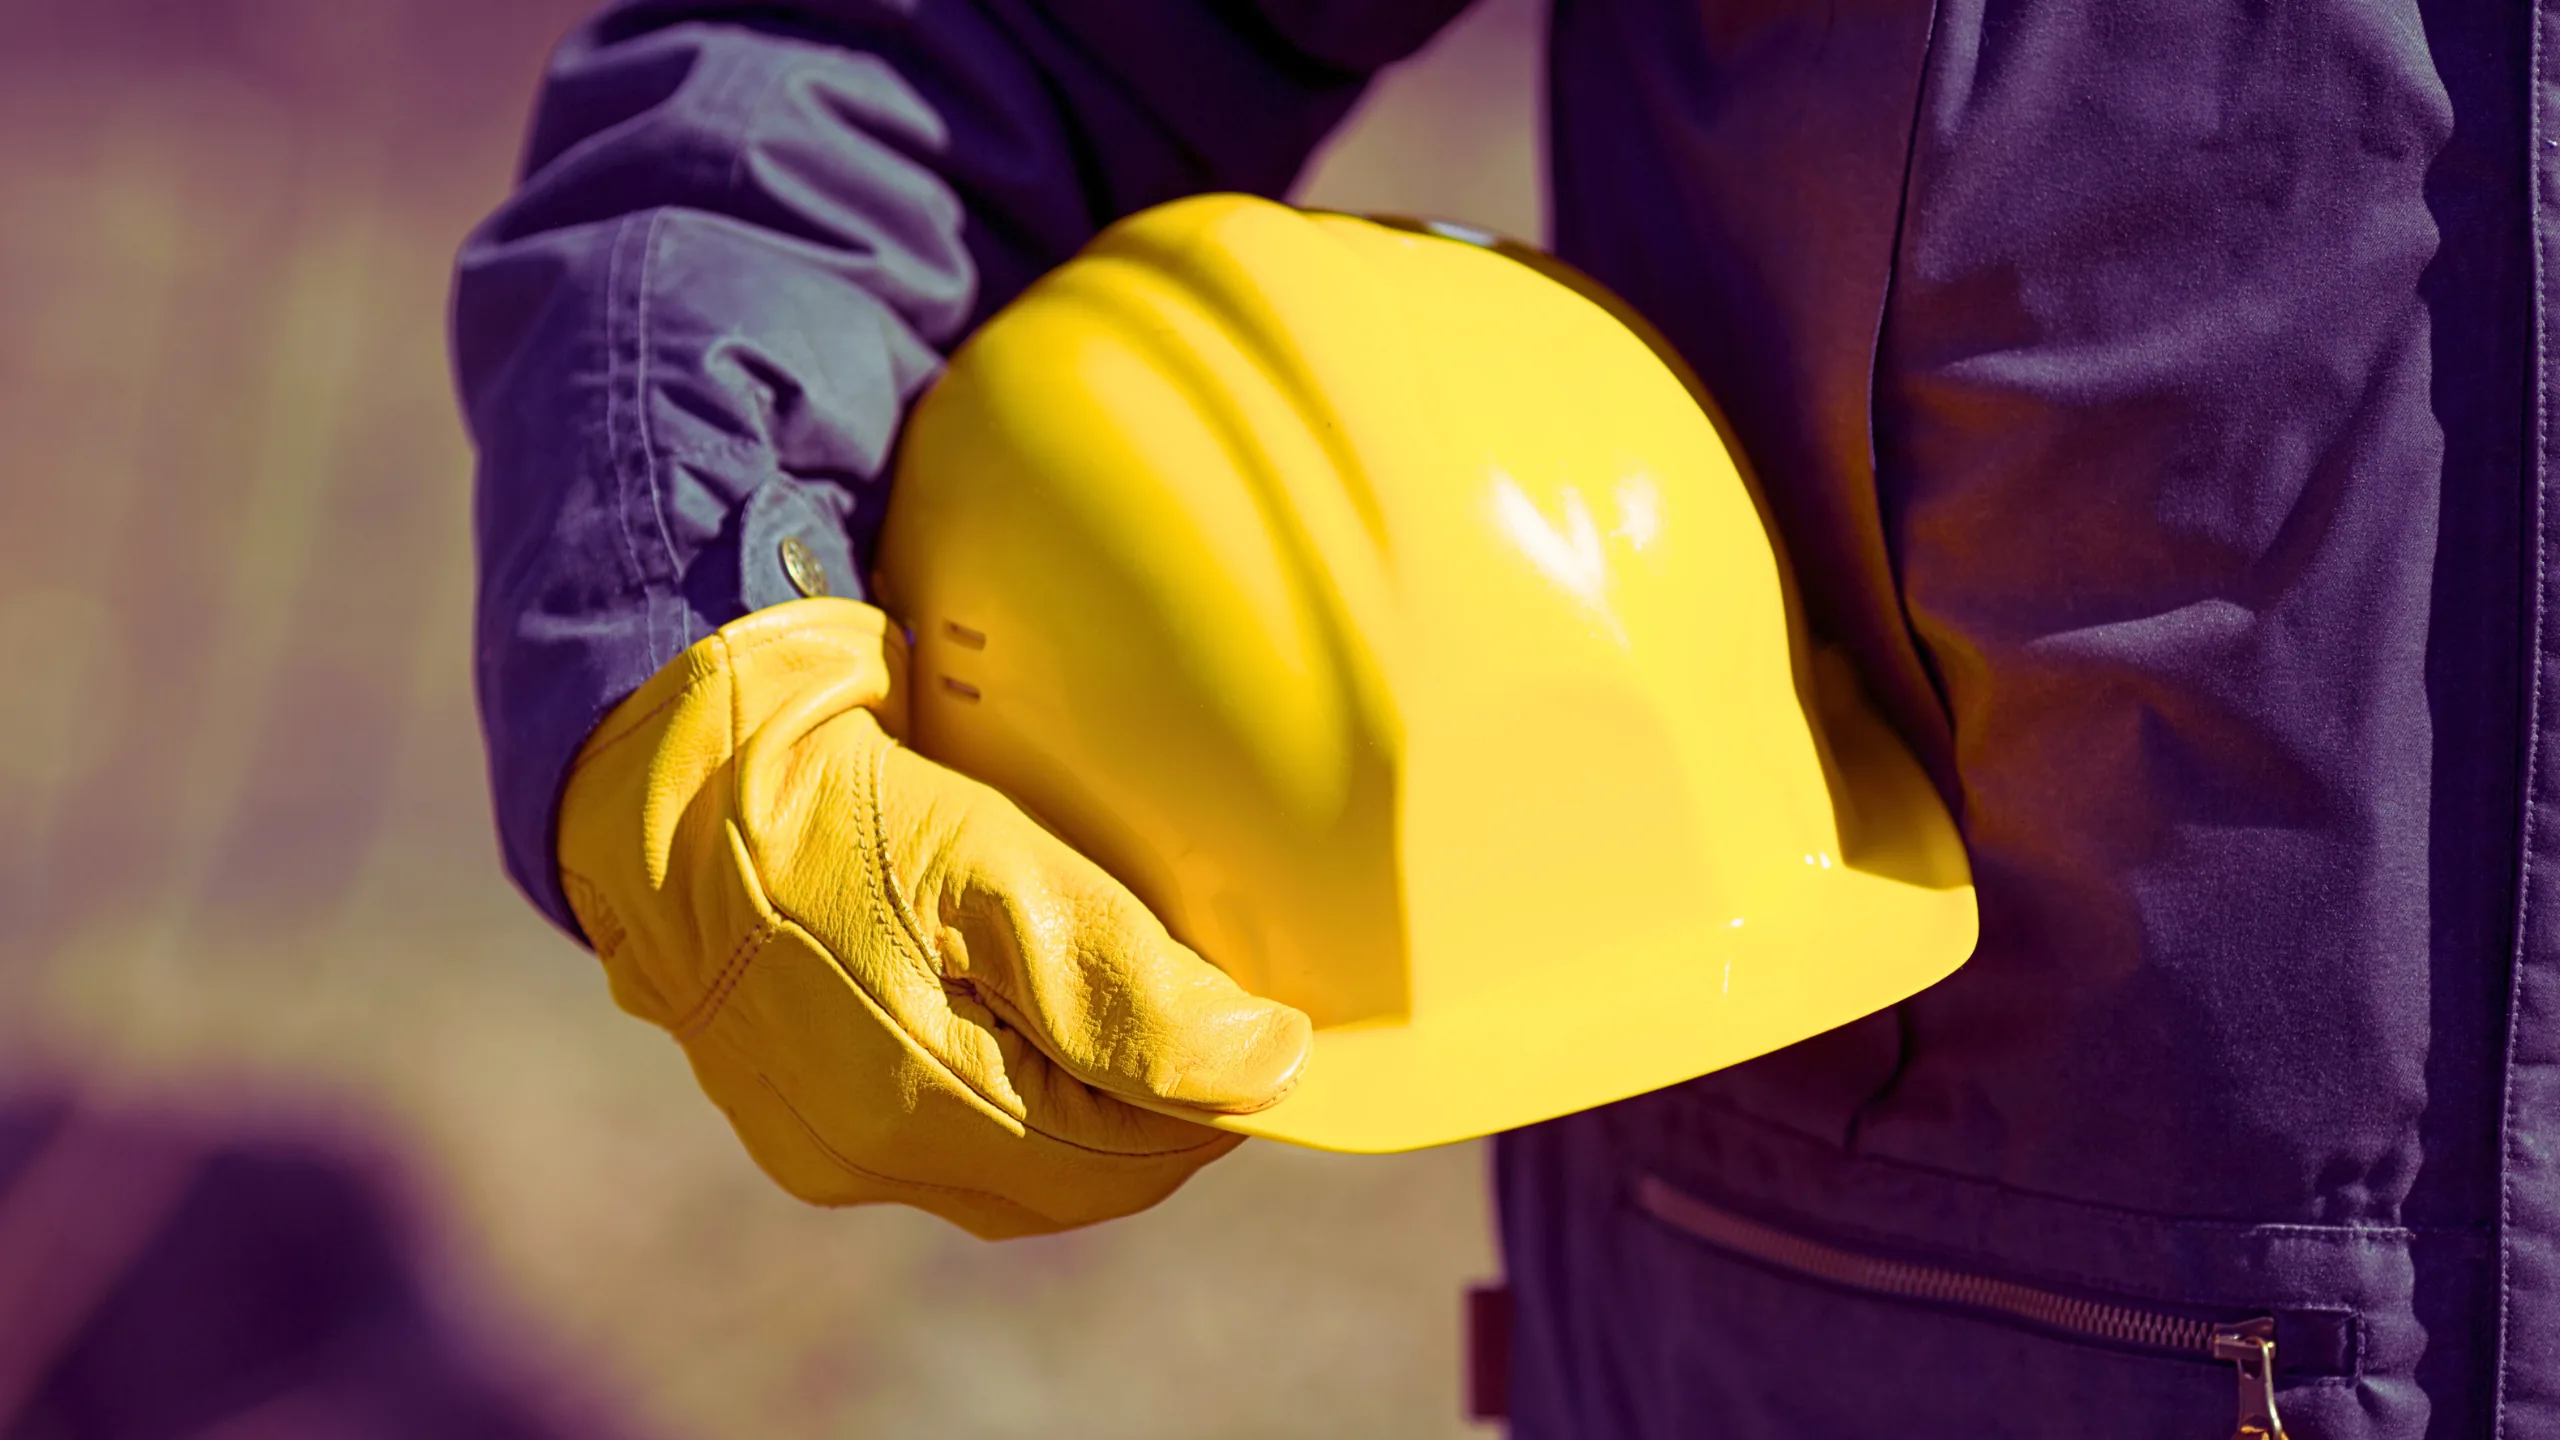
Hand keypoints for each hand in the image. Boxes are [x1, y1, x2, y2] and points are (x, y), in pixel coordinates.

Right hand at [555, 599, 1310, 1237]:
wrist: (667, 771)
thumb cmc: (832, 798)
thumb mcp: (994, 864)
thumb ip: (1130, 982)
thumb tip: (1267, 1068)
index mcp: (918, 1104)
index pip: (1126, 1158)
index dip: (1212, 1102)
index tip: (1262, 1024)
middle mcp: (868, 1154)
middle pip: (1074, 1181)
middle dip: (1158, 1117)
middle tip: (1215, 1019)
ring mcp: (826, 1147)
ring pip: (1014, 1175)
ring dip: (1090, 1118)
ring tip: (1133, 1020)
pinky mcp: (799, 1119)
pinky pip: (946, 1149)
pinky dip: (1015, 1105)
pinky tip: (1034, 1028)